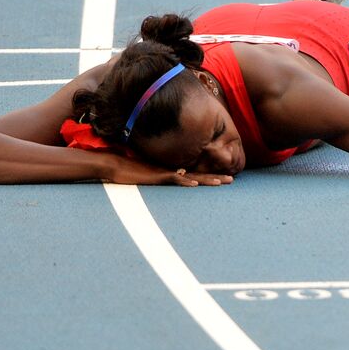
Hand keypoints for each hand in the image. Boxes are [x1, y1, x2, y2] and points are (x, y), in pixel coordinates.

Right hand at [106, 155, 233, 186]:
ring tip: (221, 182)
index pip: (196, 175)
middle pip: (198, 175)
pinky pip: (173, 178)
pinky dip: (184, 181)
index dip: (210, 177)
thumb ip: (164, 178)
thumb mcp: (152, 178)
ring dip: (206, 180)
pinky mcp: (156, 176)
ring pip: (190, 176)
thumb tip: (177, 176)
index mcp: (173, 173)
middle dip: (216, 178)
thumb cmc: (132, 172)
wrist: (116, 165)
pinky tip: (194, 184)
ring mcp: (165, 173)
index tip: (225, 179)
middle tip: (232, 180)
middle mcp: (172, 172)